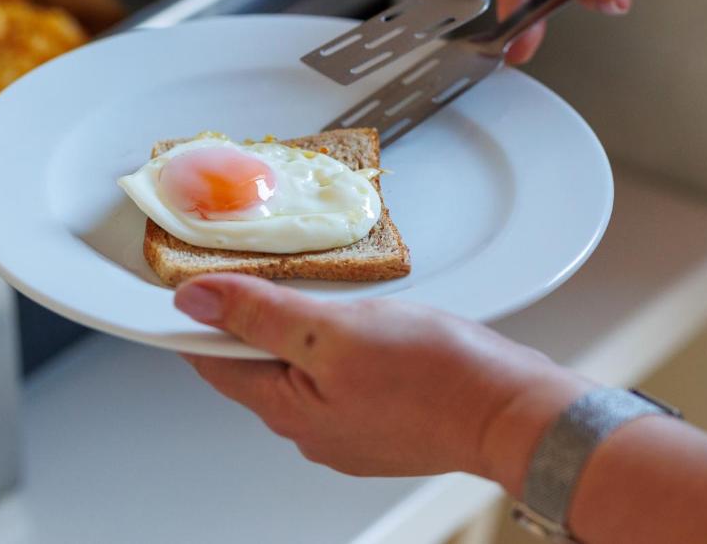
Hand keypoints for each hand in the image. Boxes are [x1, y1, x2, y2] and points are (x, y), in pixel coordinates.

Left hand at [175, 274, 592, 489]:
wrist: (511, 408)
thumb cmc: (436, 374)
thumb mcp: (334, 330)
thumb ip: (260, 315)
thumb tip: (195, 301)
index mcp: (287, 410)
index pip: (213, 362)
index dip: (199, 318)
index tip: (197, 283)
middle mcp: (310, 429)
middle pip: (256, 364)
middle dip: (258, 320)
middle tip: (278, 277)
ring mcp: (345, 428)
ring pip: (301, 368)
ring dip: (303, 331)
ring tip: (333, 302)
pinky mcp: (378, 419)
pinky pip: (337, 378)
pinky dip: (338, 348)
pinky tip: (365, 329)